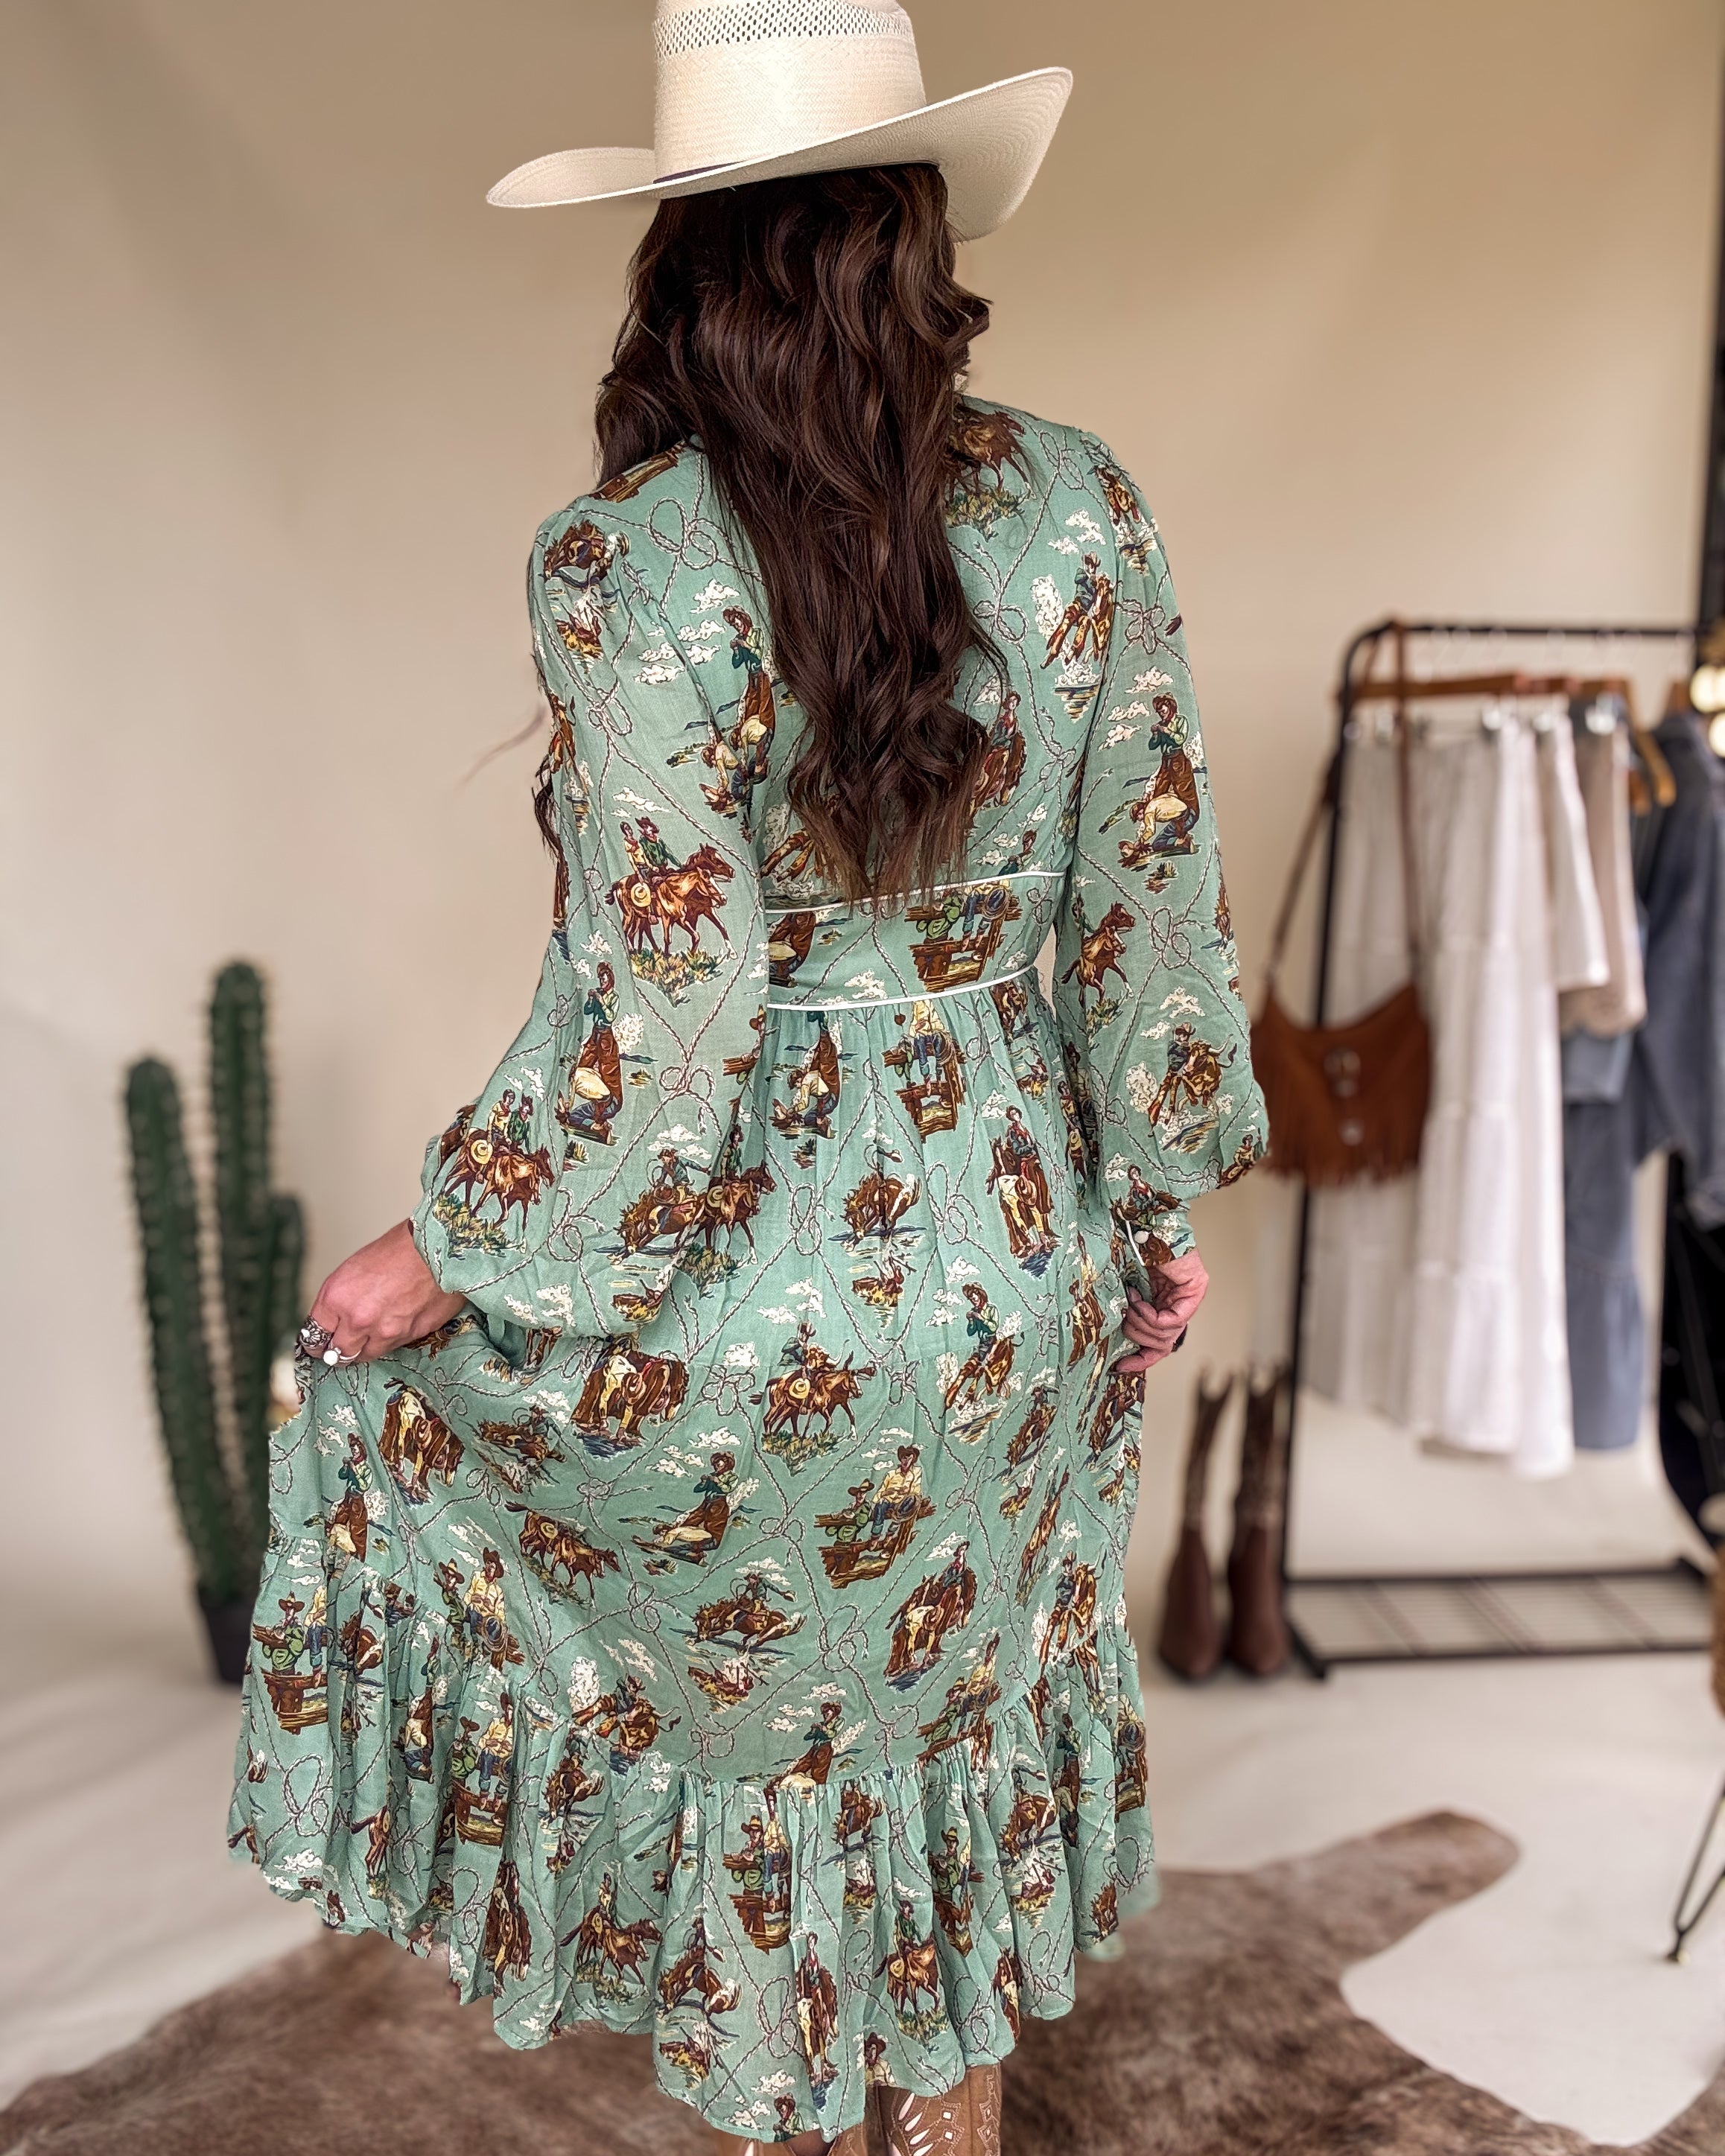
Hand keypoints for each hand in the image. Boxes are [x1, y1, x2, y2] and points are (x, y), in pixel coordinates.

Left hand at [304, 1220, 466, 1364]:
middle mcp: (358, 1320)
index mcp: (337, 1299)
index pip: (314, 1336)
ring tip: (369, 1335)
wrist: (436, 1247)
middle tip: (338, 1348)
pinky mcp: (411, 1335)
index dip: (314, 1342)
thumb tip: (334, 1323)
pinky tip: (395, 1323)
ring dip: (364, 1348)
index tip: (316, 1345)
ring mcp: (386, 1332)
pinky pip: (393, 1346)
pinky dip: (390, 1339)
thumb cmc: (396, 1250)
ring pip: (365, 1355)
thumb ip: (339, 1301)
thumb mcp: (352, 1270)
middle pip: (337, 1354)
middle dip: (336, 1351)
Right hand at [1114, 1247, 1208, 1373]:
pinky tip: (1138, 1302)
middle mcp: (1181, 1303)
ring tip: (1130, 1305)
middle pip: (1164, 1343)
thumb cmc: (1129, 1255)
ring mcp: (1190, 1296)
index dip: (1141, 1359)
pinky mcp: (1195, 1289)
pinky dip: (1150, 1316)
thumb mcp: (1128, 1296)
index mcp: (1164, 1305)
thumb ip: (1131, 1316)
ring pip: (1167, 1335)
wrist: (1140, 1227)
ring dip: (1141, 1325)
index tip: (1120, 1367)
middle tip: (1123, 1322)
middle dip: (1138, 1338)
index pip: (1160, 1343)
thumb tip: (1119, 1350)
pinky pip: (1173, 1320)